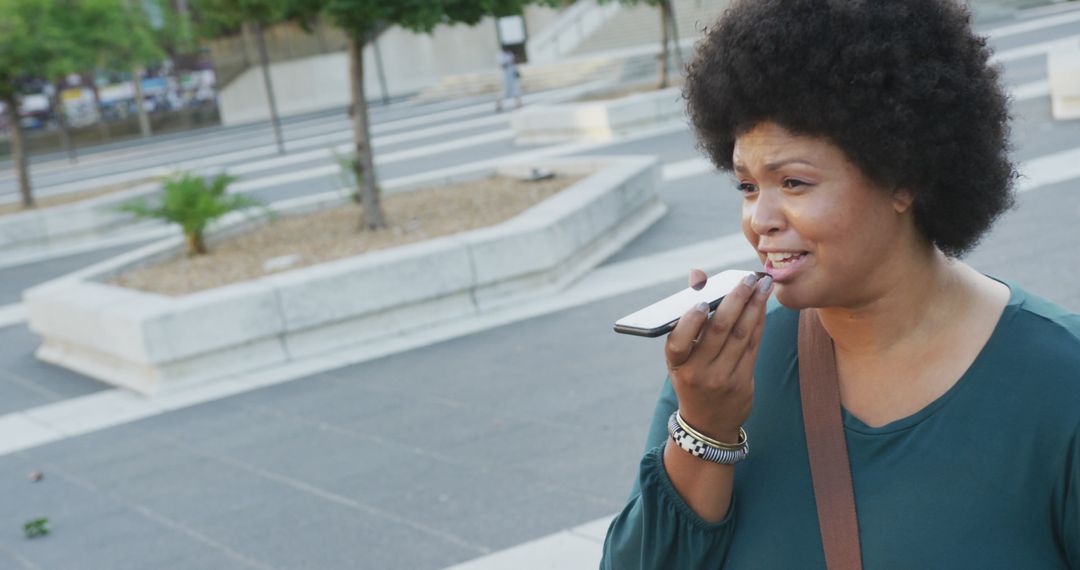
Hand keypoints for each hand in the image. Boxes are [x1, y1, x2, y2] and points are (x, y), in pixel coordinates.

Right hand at [664, 269, 772, 441]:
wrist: (707, 423)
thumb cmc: (691, 376)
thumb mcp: (681, 355)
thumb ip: (689, 313)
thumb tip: (697, 275)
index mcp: (676, 365)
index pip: (677, 343)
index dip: (690, 323)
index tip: (702, 302)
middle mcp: (697, 373)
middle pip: (719, 332)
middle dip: (736, 300)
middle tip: (748, 278)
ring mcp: (722, 379)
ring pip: (741, 335)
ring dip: (754, 306)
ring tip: (763, 284)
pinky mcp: (742, 382)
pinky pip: (753, 345)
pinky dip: (758, 322)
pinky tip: (763, 305)